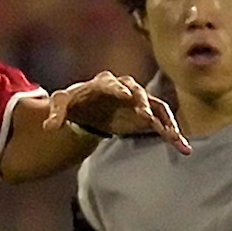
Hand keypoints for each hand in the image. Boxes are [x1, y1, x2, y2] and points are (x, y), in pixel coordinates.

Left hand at [52, 71, 188, 153]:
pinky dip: (172, 134)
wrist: (90, 107)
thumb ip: (56, 112)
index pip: (112, 83)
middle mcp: (127, 89)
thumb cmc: (77, 101)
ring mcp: (140, 102)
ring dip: (166, 121)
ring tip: (174, 137)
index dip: (118, 88)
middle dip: (143, 102)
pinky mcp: (147, 116)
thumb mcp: (63, 103)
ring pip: (157, 108)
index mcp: (105, 83)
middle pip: (138, 93)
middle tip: (146, 115)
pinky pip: (163, 123)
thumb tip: (48, 126)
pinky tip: (182, 147)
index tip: (124, 95)